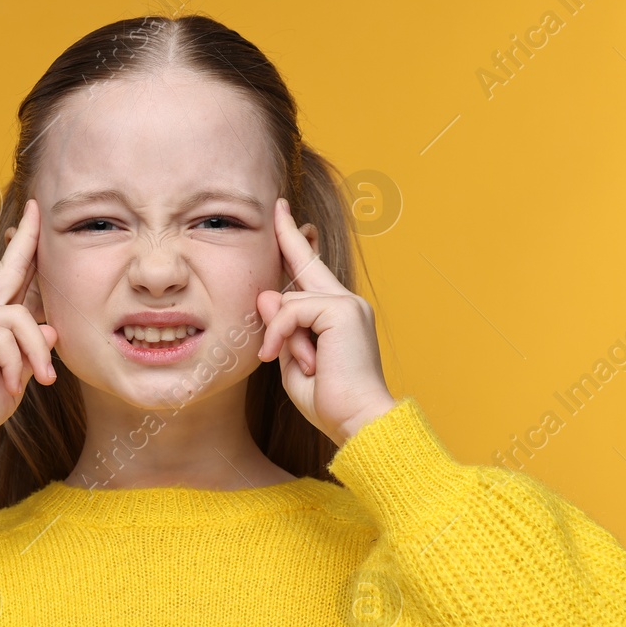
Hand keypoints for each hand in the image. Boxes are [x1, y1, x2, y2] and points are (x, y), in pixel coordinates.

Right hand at [0, 198, 58, 471]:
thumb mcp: (15, 380)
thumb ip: (32, 354)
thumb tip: (51, 328)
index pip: (12, 280)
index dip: (25, 250)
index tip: (33, 217)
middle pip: (10, 269)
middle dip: (27, 239)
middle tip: (37, 208)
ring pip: (21, 317)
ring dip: (36, 353)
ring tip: (40, 382)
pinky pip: (5, 336)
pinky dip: (17, 363)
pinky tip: (13, 385)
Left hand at [255, 197, 395, 446]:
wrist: (358, 421)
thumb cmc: (330, 402)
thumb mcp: (292, 362)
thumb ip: (280, 330)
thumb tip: (266, 294)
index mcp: (339, 317)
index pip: (312, 276)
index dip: (298, 248)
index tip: (292, 222)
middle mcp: (347, 304)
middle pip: (307, 263)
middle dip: (287, 235)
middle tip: (277, 205)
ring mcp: (347, 304)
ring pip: (289, 300)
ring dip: (278, 334)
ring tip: (286, 362)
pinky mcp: (342, 310)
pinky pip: (291, 310)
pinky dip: (279, 334)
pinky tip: (276, 355)